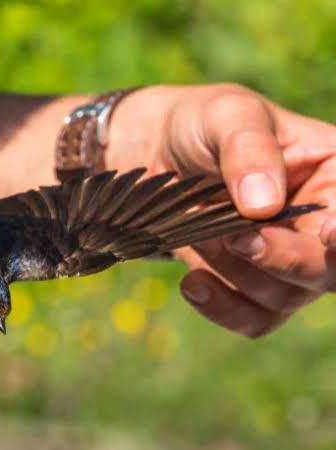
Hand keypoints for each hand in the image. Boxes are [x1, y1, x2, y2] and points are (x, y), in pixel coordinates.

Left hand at [110, 83, 335, 336]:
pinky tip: (192, 282)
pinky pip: (252, 319)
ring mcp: (286, 259)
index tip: (327, 233)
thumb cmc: (202, 123)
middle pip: (330, 270)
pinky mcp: (247, 284)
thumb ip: (248, 149)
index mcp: (334, 174)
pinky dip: (223, 307)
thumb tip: (265, 206)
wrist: (155, 150)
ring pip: (284, 297)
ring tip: (199, 232)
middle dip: (283, 259)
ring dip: (236, 271)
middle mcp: (320, 224)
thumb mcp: (225, 115)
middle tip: (238, 236)